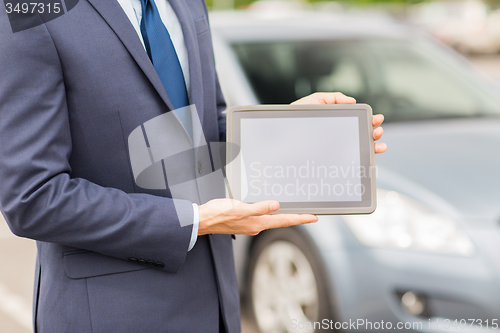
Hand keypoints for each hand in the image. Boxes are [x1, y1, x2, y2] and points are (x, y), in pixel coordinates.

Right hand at [198, 199, 317, 235]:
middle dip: (296, 218)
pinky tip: (271, 210)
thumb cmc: (217, 214)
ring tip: (294, 212)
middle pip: (281, 221)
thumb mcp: (240, 208)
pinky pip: (262, 218)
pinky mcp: (243, 221)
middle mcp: (255, 226)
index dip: (300, 219)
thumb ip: (259, 207)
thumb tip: (276, 205)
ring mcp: (250, 225)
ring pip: (272, 220)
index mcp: (257, 223)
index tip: (314, 217)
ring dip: (284, 216)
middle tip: (309, 215)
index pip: (284, 220)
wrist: (202, 219)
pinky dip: (271, 214)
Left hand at [291, 92, 386, 153]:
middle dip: (374, 132)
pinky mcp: (332, 157)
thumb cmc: (295, 117)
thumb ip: (332, 98)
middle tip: (377, 130)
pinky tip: (370, 154)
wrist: (283, 132)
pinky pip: (349, 159)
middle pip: (361, 135)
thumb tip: (352, 101)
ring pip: (358, 147)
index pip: (357, 121)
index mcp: (337, 121)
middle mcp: (338, 135)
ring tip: (377, 141)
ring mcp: (335, 147)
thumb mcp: (314, 101)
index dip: (368, 120)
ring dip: (372, 144)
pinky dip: (363, 157)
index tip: (376, 119)